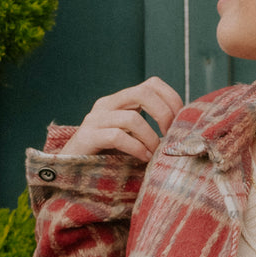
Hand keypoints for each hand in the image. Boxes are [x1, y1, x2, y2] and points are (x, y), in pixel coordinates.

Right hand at [61, 77, 183, 161]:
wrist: (71, 172)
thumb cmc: (109, 157)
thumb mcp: (132, 137)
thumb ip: (150, 129)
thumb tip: (184, 131)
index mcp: (120, 101)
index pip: (152, 84)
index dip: (172, 99)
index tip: (181, 122)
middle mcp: (106, 105)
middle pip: (143, 92)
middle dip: (164, 114)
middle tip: (171, 136)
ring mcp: (94, 120)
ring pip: (131, 118)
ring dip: (151, 138)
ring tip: (155, 154)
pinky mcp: (86, 138)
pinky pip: (117, 136)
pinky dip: (136, 148)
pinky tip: (143, 158)